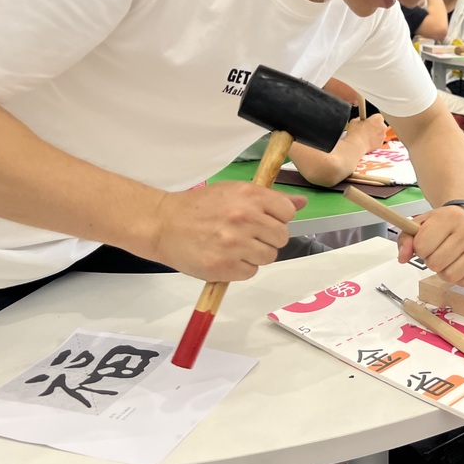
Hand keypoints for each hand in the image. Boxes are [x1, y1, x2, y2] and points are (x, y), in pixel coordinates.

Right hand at [147, 181, 305, 281]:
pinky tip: (225, 257)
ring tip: (235, 246)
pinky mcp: (224, 267)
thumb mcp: (234, 192)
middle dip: (268, 238)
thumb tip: (301, 203)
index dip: (277, 218)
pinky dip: (241, 268)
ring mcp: (234, 244)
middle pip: (281, 237)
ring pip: (268, 256)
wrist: (163, 224)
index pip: (287, 212)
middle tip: (247, 235)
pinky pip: (250, 272)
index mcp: (249, 195)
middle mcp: (245, 218)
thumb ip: (269, 199)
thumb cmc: (199, 207)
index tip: (264, 220)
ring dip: (255, 255)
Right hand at [342, 114, 386, 154]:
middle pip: (380, 125)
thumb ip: (360, 119)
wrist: (356, 145)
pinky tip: (367, 141)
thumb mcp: (354, 121)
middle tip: (367, 128)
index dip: (373, 119)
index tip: (368, 121)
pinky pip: (378, 141)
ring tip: (366, 136)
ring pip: (380, 133)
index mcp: (377, 119)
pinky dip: (374, 141)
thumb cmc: (355, 132)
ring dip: (375, 134)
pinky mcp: (381, 143)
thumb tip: (360, 120)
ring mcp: (382, 136)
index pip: (378, 116)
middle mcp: (382, 126)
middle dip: (375, 126)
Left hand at [395, 205, 463, 286]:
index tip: (427, 243)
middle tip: (439, 252)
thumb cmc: (441, 226)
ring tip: (450, 259)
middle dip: (432, 262)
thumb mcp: (420, 225)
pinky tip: (462, 265)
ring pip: (451, 276)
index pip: (422, 246)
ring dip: (445, 272)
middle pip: (436, 264)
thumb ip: (406, 239)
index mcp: (449, 216)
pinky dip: (460, 278)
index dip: (420, 249)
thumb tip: (402, 257)